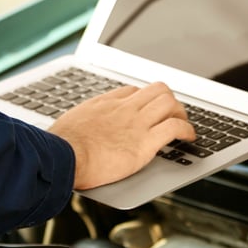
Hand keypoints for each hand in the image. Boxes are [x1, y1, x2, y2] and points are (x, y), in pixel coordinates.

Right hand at [48, 82, 194, 189]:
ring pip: (170, 103)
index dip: (144, 99)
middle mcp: (124, 109)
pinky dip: (187, 130)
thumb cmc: (58, 148)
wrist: (60, 157)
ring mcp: (136, 123)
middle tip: (173, 113)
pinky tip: (190, 137)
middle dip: (169, 100)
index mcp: (104, 105)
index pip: (132, 91)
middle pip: (157, 89)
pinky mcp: (145, 142)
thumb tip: (73, 135)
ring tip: (185, 124)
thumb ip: (80, 126)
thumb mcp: (68, 126)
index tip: (147, 108)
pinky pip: (175, 127)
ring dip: (181, 113)